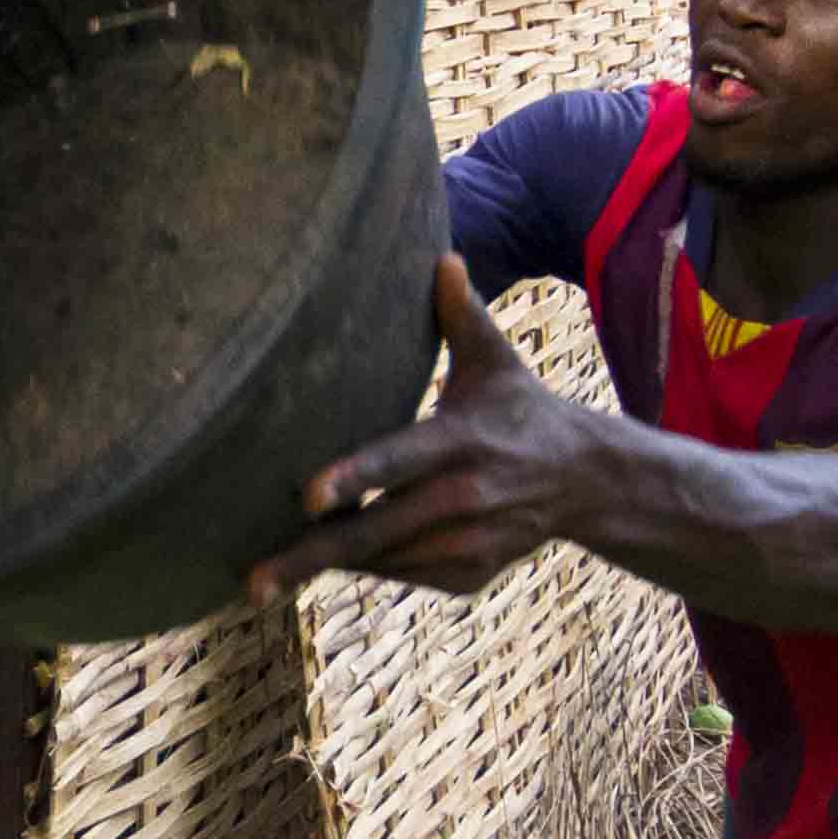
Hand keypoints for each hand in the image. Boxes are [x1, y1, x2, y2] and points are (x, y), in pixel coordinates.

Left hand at [248, 259, 584, 601]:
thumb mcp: (497, 361)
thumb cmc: (522, 410)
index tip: (307, 497)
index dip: (354, 478)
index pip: (398, 460)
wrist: (586, 480)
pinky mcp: (470, 576)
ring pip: (383, 561)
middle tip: (251, 581)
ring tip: (269, 571)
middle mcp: (465, 498)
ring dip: (329, 564)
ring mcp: (469, 544)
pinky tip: (333, 558)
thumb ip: (463, 313)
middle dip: (311, 556)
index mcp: (461, 441)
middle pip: (376, 531)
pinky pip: (402, 576)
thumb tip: (443, 257)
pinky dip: (369, 567)